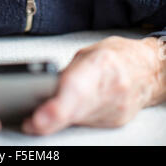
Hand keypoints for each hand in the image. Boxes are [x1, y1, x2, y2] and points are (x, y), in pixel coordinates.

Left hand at [22, 36, 161, 134]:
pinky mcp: (116, 122)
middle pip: (76, 110)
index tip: (38, 118)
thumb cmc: (116, 55)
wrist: (147, 69)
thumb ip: (67, 72)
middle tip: (30, 123)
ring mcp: (116, 109)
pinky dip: (72, 120)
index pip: (77, 89)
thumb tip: (42, 90)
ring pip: (79, 120)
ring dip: (57, 120)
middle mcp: (112, 88)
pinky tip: (62, 115)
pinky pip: (86, 123)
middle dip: (51, 119)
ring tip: (38, 118)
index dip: (57, 107)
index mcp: (102, 63)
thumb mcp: (87, 53)